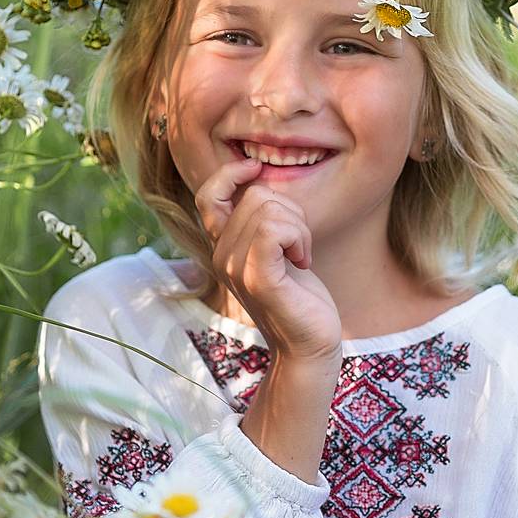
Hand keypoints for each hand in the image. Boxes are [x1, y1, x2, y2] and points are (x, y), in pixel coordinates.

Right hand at [194, 152, 342, 365]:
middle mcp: (221, 256)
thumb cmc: (299, 297)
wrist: (309, 346)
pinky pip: (273, 230)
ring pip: (268, 209)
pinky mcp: (257, 279)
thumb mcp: (276, 250)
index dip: (231, 174)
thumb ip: (262, 220)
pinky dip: (298, 237)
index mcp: (222, 246)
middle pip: (255, 195)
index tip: (258, 172)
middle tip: (299, 245)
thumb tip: (260, 180)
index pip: (207, 195)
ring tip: (301, 256)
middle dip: (291, 211)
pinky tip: (304, 260)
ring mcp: (235, 268)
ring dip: (299, 227)